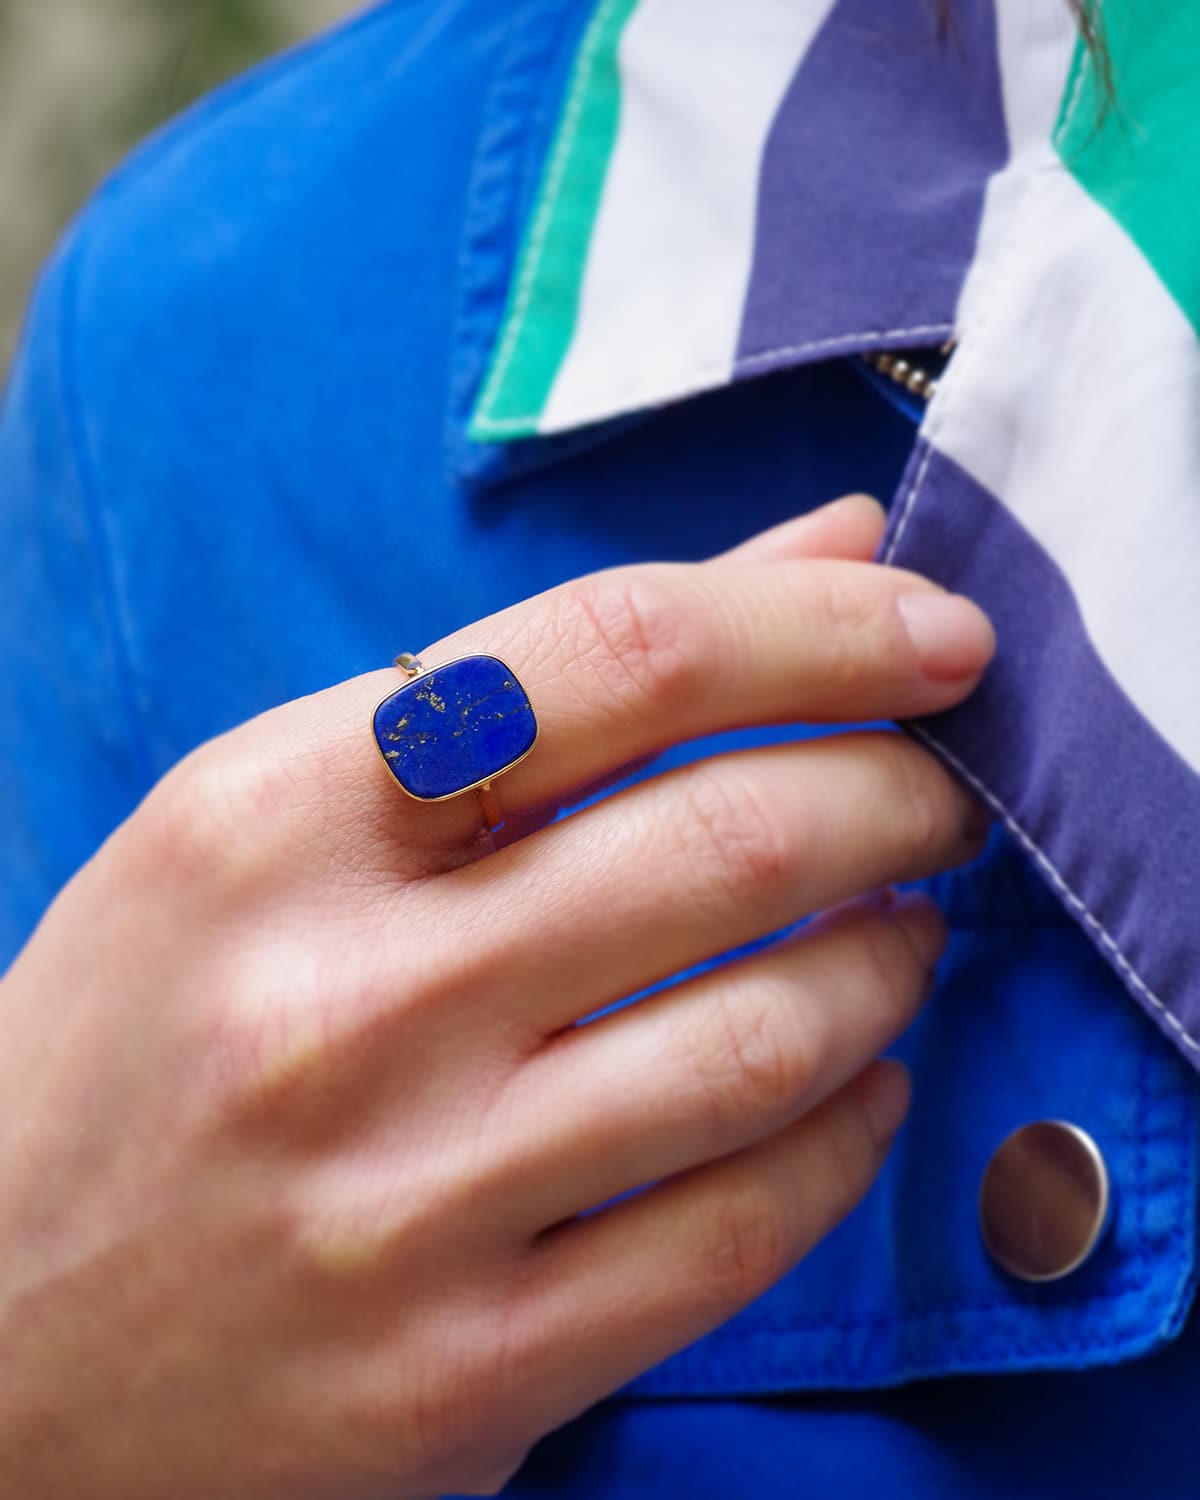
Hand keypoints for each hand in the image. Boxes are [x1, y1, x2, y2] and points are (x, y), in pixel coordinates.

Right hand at [0, 496, 993, 1498]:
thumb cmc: (141, 1045)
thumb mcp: (272, 823)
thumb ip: (534, 689)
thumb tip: (812, 559)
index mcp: (272, 820)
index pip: (614, 658)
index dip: (818, 629)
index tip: (931, 635)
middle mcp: (341, 1003)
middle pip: (724, 839)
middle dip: (897, 795)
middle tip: (941, 793)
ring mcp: (405, 1200)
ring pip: (762, 1038)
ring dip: (890, 962)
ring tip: (904, 927)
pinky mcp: (464, 1372)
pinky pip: (738, 1228)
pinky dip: (846, 1135)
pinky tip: (854, 1084)